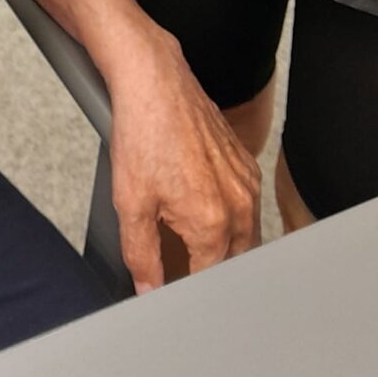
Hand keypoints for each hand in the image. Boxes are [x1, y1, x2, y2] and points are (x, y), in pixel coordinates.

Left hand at [107, 28, 260, 291]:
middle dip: (213, 271)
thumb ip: (142, 256)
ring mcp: (247, 183)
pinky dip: (231, 215)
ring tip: (194, 244)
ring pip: (246, 233)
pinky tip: (204, 207)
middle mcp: (239, 205)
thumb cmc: (142, 133)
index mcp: (212, 223)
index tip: (176, 294)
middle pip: (235, 260)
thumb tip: (149, 291)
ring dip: (225, 245)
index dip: (191, 290)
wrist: (154, 82)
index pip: (210, 279)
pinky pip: (246, 204)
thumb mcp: (130, 203)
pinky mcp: (245, 163)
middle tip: (185, 272)